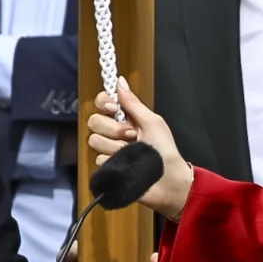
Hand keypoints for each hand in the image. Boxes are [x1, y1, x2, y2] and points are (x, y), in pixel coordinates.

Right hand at [85, 78, 193, 219]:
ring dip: (116, 147)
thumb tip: (120, 81)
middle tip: (132, 136)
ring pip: (95, 141)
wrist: (169, 180)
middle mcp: (114, 133)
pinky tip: (128, 166)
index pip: (102, 103)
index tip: (114, 108)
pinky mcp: (108, 169)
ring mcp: (110, 151)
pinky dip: (115, 162)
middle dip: (113, 128)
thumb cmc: (165, 150)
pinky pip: (99, 160)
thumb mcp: (152, 122)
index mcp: (126, 118)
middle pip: (94, 121)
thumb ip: (133, 103)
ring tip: (133, 153)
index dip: (104, 103)